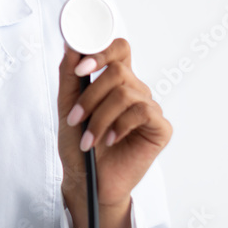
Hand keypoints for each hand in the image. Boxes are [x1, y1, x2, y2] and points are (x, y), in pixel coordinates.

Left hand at [57, 38, 171, 207]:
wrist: (87, 180)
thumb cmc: (77, 143)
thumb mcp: (66, 106)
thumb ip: (69, 76)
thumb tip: (71, 46)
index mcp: (115, 81)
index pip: (118, 49)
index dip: (102, 51)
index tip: (81, 68)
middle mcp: (135, 90)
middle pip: (118, 71)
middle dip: (91, 96)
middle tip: (75, 118)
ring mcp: (149, 108)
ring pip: (125, 94)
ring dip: (99, 117)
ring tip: (88, 139)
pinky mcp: (160, 128)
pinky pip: (142, 112)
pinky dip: (120, 126)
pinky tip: (110, 140)